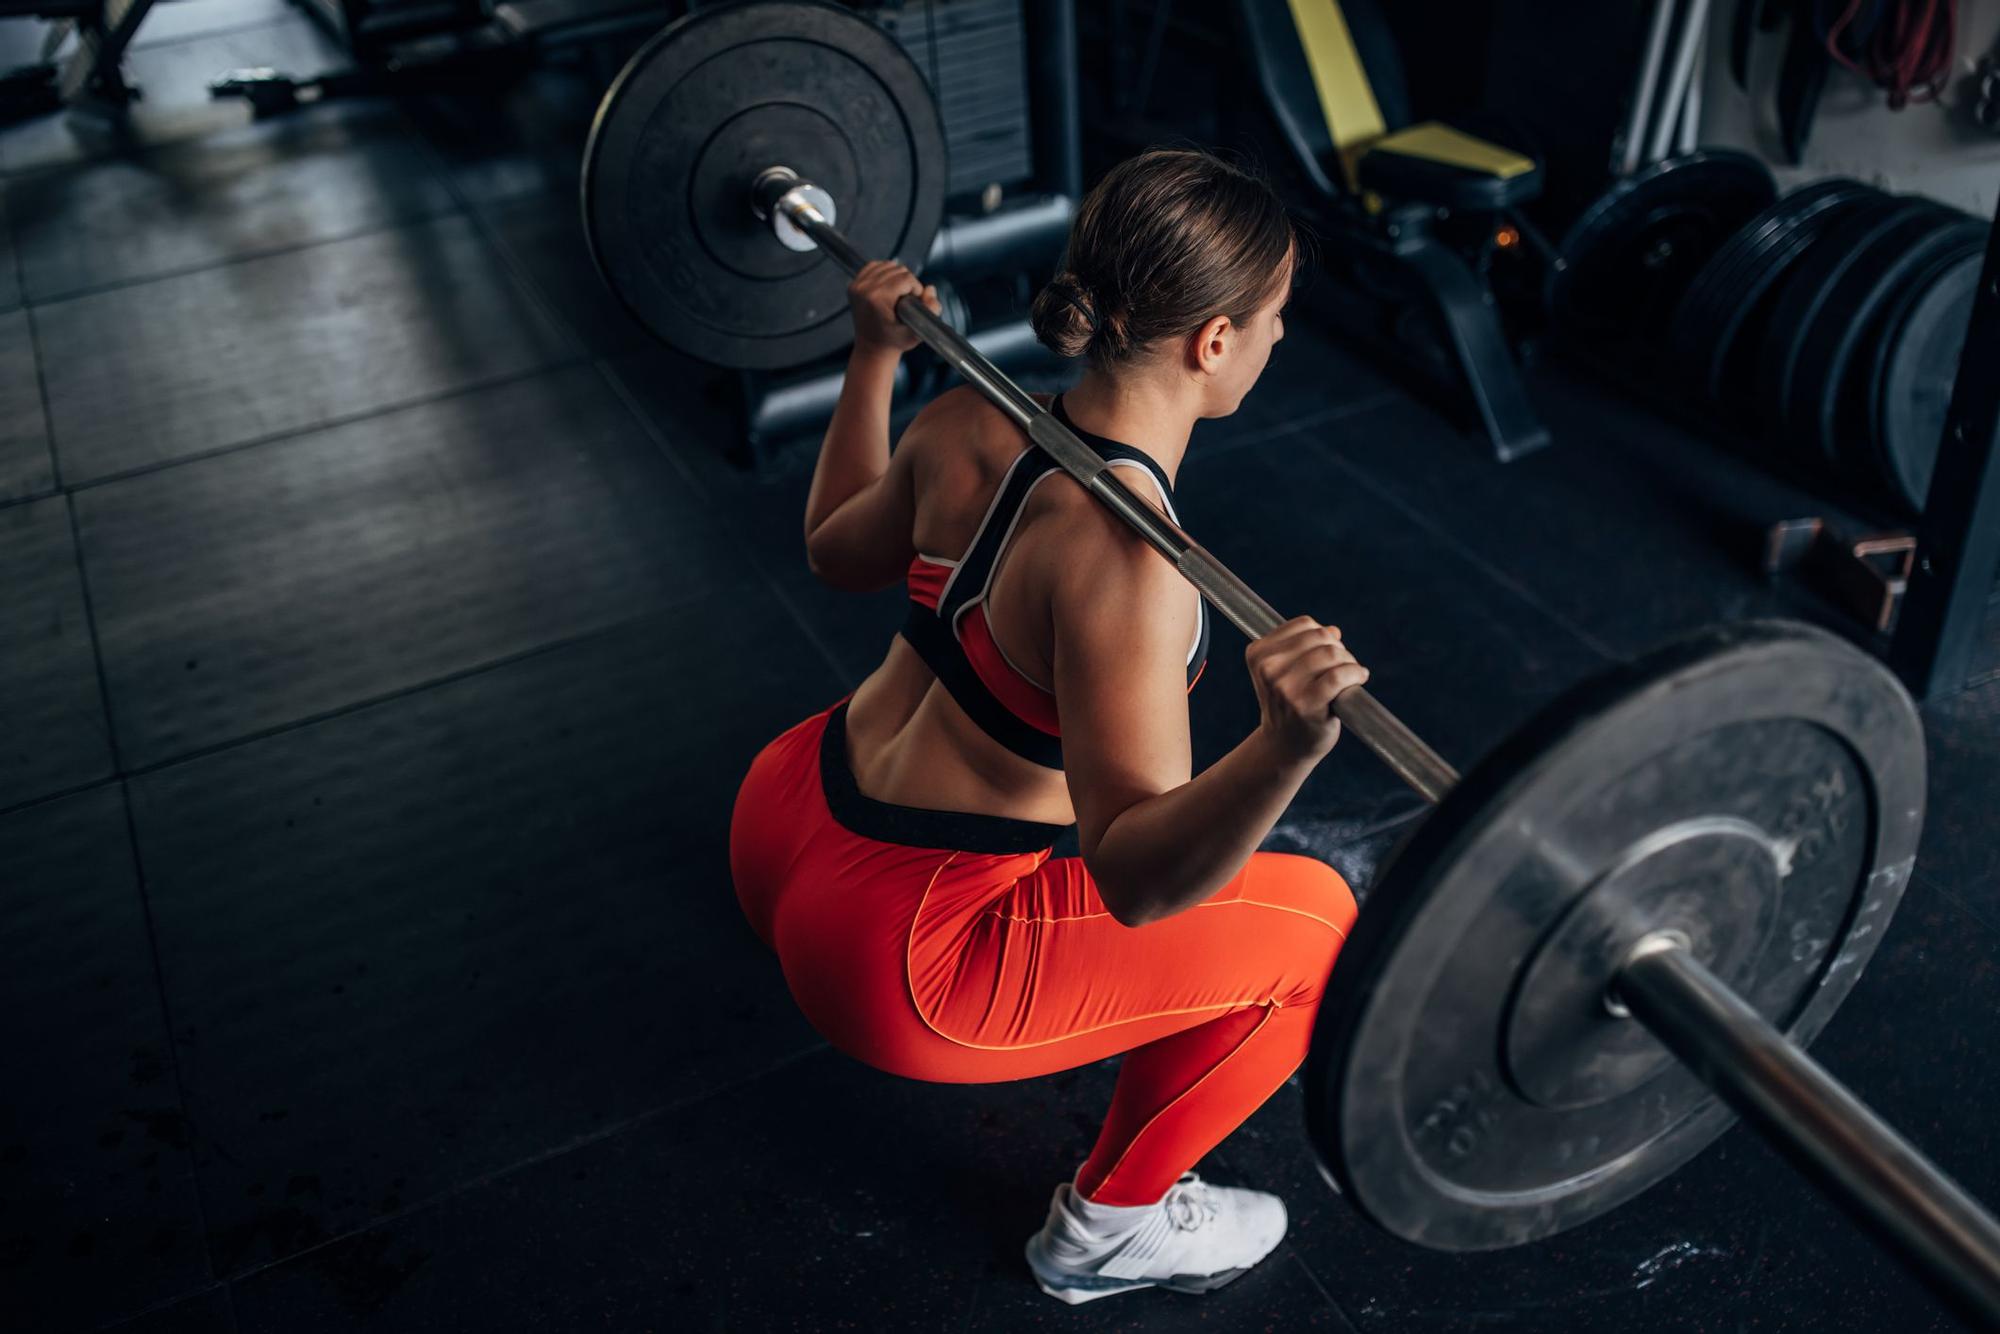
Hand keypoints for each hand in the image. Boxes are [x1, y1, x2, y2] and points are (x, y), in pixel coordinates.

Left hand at [848, 260, 939, 353]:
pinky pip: (874, 266)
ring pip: (887, 265)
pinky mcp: (854, 284)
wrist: (872, 349)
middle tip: (907, 300)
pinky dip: (884, 272)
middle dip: (907, 283)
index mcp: (878, 298)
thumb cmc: (894, 342)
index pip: (906, 278)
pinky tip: (888, 286)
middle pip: (897, 270)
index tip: (915, 302)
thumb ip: (931, 311)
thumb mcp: (918, 332)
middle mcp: (865, 289)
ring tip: (899, 294)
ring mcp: (857, 286)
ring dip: (897, 277)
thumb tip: (930, 288)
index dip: (916, 289)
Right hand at [1246, 617, 1370, 762]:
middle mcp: (1268, 668)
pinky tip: (1359, 679)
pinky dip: (1355, 673)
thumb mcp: (1286, 671)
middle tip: (1342, 666)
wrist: (1285, 746)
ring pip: (1331, 653)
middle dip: (1338, 648)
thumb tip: (1334, 631)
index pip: (1304, 624)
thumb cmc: (1290, 705)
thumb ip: (1306, 645)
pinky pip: (1339, 675)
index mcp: (1258, 654)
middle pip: (1320, 636)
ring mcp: (1285, 687)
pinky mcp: (1306, 704)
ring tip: (1351, 676)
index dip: (1323, 636)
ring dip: (1349, 662)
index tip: (1327, 654)